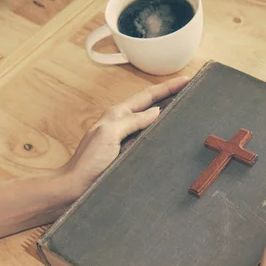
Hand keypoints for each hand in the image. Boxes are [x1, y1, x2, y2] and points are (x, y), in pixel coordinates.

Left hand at [56, 76, 189, 198]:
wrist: (75, 186)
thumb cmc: (88, 161)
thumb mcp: (109, 134)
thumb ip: (132, 121)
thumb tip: (155, 111)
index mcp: (117, 115)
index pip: (148, 96)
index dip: (167, 87)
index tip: (186, 79)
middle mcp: (122, 123)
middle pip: (150, 104)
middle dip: (169, 95)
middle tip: (189, 89)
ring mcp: (125, 138)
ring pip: (150, 120)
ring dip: (166, 112)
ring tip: (184, 108)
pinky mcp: (127, 152)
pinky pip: (148, 137)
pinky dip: (160, 131)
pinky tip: (169, 135)